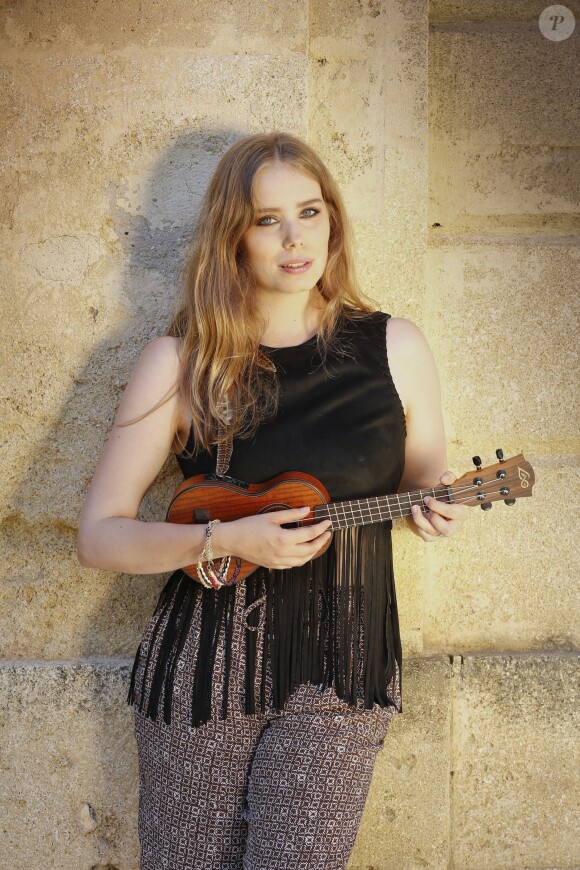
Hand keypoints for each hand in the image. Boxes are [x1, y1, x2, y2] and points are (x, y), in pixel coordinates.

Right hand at [212, 506, 332, 569]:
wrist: (232, 541)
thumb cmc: (249, 526)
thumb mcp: (270, 516)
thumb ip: (291, 514)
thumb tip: (307, 510)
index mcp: (283, 538)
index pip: (309, 534)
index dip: (321, 528)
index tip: (327, 522)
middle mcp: (283, 553)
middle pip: (310, 549)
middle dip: (321, 541)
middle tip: (327, 533)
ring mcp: (279, 561)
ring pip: (304, 560)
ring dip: (313, 551)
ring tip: (318, 542)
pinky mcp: (274, 565)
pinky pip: (293, 565)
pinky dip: (302, 558)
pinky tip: (303, 550)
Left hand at [410, 471, 468, 542]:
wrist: (435, 503)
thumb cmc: (444, 495)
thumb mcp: (448, 484)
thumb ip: (449, 478)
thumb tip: (444, 479)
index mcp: (462, 513)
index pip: (454, 513)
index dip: (439, 506)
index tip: (427, 498)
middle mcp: (454, 526)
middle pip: (447, 530)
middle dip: (434, 518)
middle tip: (425, 507)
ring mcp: (444, 533)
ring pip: (433, 533)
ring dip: (421, 520)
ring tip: (414, 508)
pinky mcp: (434, 537)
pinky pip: (426, 537)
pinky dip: (419, 528)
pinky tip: (418, 516)